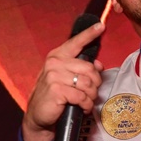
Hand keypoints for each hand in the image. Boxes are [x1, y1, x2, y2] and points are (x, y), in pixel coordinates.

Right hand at [22, 21, 104, 140]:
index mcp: (58, 56)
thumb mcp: (66, 78)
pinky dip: (86, 104)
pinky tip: (84, 108)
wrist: (38, 115)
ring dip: (91, 96)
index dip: (90, 34)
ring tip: (87, 101)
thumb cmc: (55, 94)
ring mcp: (54, 76)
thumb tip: (99, 65)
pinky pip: (82, 96)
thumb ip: (81, 69)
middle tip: (92, 93)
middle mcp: (55, 63)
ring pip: (88, 84)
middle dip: (96, 84)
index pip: (76, 42)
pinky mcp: (56, 90)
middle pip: (90, 68)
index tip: (101, 25)